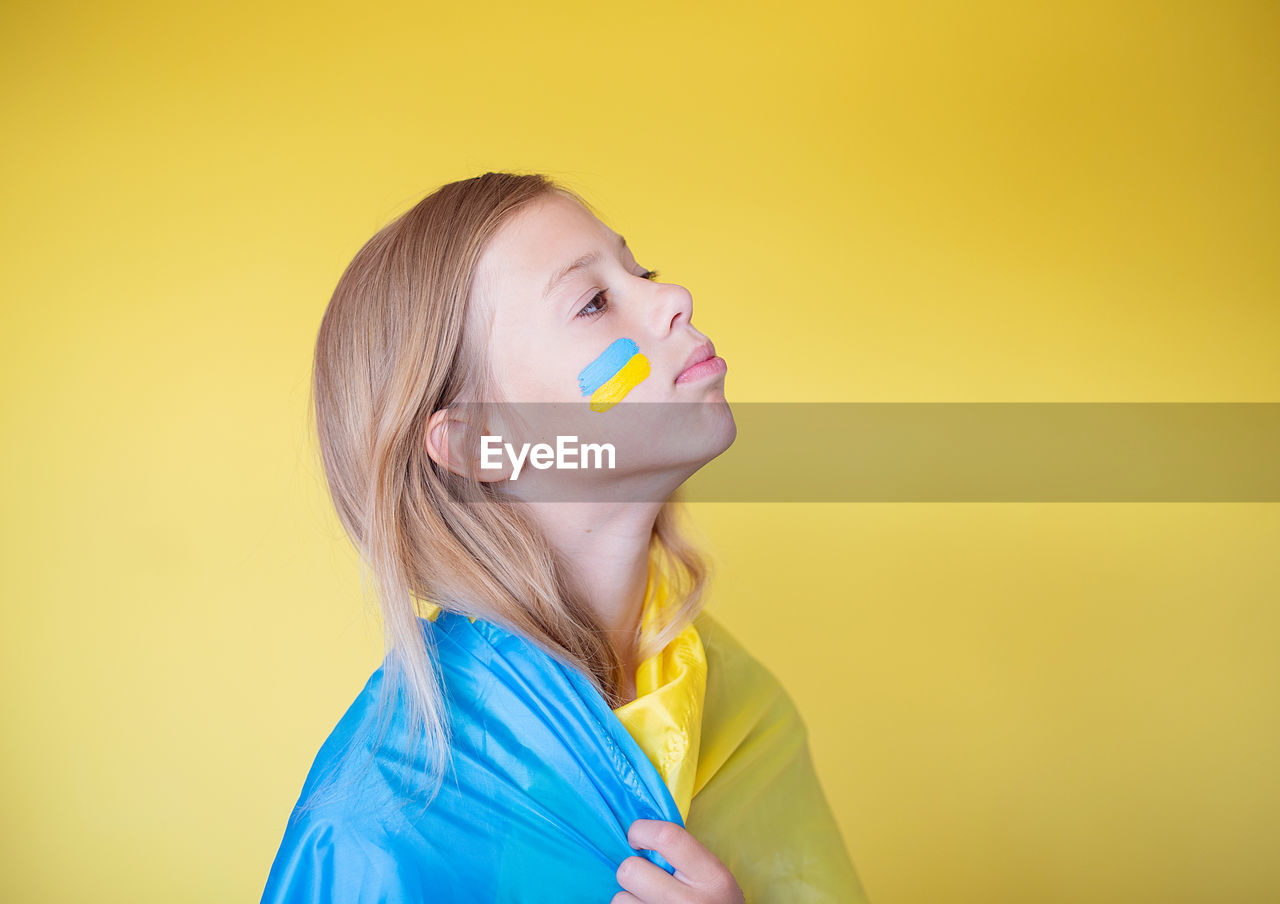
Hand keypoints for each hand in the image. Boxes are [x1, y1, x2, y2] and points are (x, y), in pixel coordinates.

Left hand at [613, 818, 745, 902]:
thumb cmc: (716, 901)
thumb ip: (683, 854)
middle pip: (630, 870)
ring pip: (620, 898)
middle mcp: (688, 902)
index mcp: (710, 875)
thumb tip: (639, 835)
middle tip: (645, 875)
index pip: (666, 837)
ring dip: (629, 897)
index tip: (637, 838)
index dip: (641, 830)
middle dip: (632, 868)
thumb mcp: (712, 874)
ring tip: (649, 900)